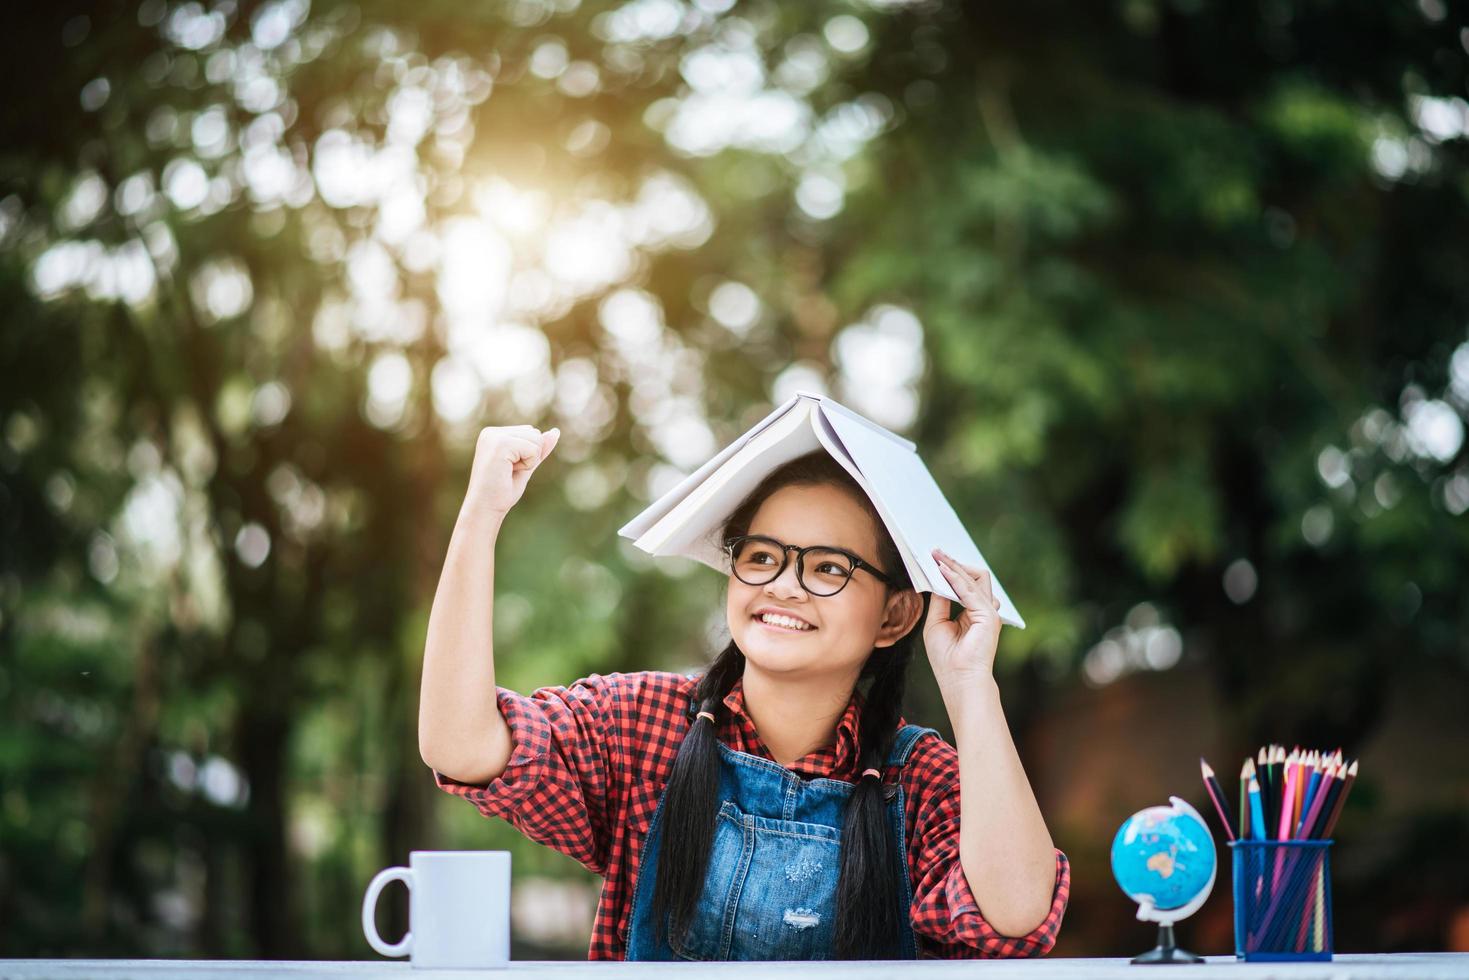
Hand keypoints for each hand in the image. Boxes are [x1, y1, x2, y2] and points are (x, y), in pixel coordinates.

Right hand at [465, 425, 559, 518]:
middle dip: (530, 456)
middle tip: (508, 472)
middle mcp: (491, 432)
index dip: (528, 455)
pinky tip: (508, 472)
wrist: (485, 508)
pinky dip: (527, 464)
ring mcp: (494, 436)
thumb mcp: (526, 466)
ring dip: (528, 460)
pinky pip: (533, 449)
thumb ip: (539, 448)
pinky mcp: (500, 444)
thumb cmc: (502, 492)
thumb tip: (555, 431)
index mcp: (494, 434)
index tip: (508, 469)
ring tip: (507, 472)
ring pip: (536, 439)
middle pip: (534, 433)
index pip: (531, 432)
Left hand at [923, 547, 1003, 688]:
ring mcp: (988, 611)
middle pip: (972, 577)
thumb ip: (940, 602)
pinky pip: (970, 590)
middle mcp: (983, 610)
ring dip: (954, 566)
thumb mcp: (937, 624)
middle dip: (953, 563)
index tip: (934, 558)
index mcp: (972, 613)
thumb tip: (937, 580)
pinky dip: (955, 577)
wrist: (959, 680)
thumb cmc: (947, 658)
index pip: (964, 584)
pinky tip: (942, 570)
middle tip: (935, 552)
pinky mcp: (988, 615)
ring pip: (975, 578)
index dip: (950, 571)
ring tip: (936, 557)